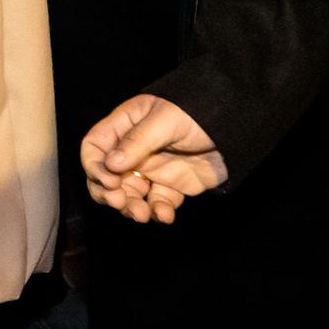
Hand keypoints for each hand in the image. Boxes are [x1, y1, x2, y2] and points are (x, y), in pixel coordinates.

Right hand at [81, 94, 227, 224]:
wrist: (234, 128)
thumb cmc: (196, 113)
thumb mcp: (164, 121)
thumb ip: (137, 142)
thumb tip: (110, 164)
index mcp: (124, 127)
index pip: (94, 147)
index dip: (94, 166)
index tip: (110, 181)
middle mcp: (132, 150)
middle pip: (106, 176)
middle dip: (109, 193)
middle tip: (120, 202)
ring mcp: (151, 169)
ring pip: (129, 194)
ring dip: (131, 207)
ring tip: (143, 215)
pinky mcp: (171, 185)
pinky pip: (157, 203)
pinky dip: (158, 212)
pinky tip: (166, 215)